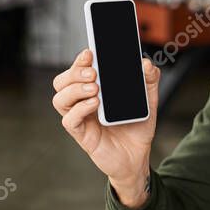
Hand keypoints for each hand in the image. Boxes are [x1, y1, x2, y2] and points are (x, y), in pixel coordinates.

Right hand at [52, 49, 159, 207]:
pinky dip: (80, 109)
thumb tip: (146, 64)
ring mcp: (80, 118)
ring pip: (60, 99)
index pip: (77, 70)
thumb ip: (149, 80)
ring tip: (95, 88)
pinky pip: (69, 120)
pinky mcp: (82, 135)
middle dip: (74, 72)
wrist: (138, 156)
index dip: (79, 59)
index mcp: (93, 89)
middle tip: (93, 73)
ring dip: (75, 89)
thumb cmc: (137, 127)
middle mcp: (82, 102)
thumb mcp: (148, 101)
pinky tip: (95, 104)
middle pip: (62, 82)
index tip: (90, 52)